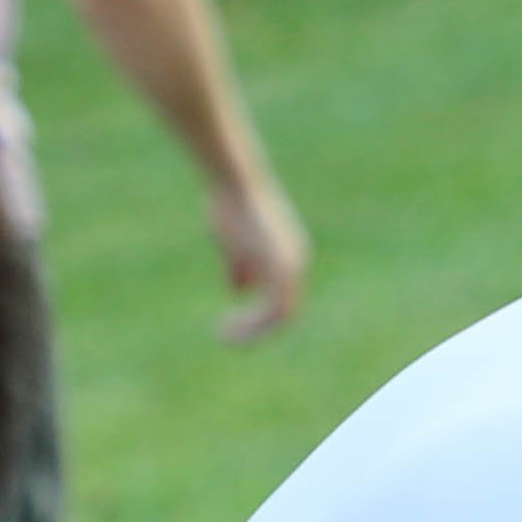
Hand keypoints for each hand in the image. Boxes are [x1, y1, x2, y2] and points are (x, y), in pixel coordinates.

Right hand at [205, 172, 310, 346]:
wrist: (234, 181)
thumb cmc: (230, 203)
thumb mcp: (233, 240)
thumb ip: (239, 265)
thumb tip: (238, 289)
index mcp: (288, 258)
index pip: (282, 298)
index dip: (259, 317)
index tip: (232, 324)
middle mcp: (295, 264)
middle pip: (284, 312)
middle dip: (255, 329)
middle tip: (227, 339)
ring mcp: (289, 266)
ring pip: (279, 315)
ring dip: (252, 331)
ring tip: (226, 338)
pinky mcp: (279, 268)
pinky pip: (271, 309)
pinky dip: (250, 324)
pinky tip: (228, 328)